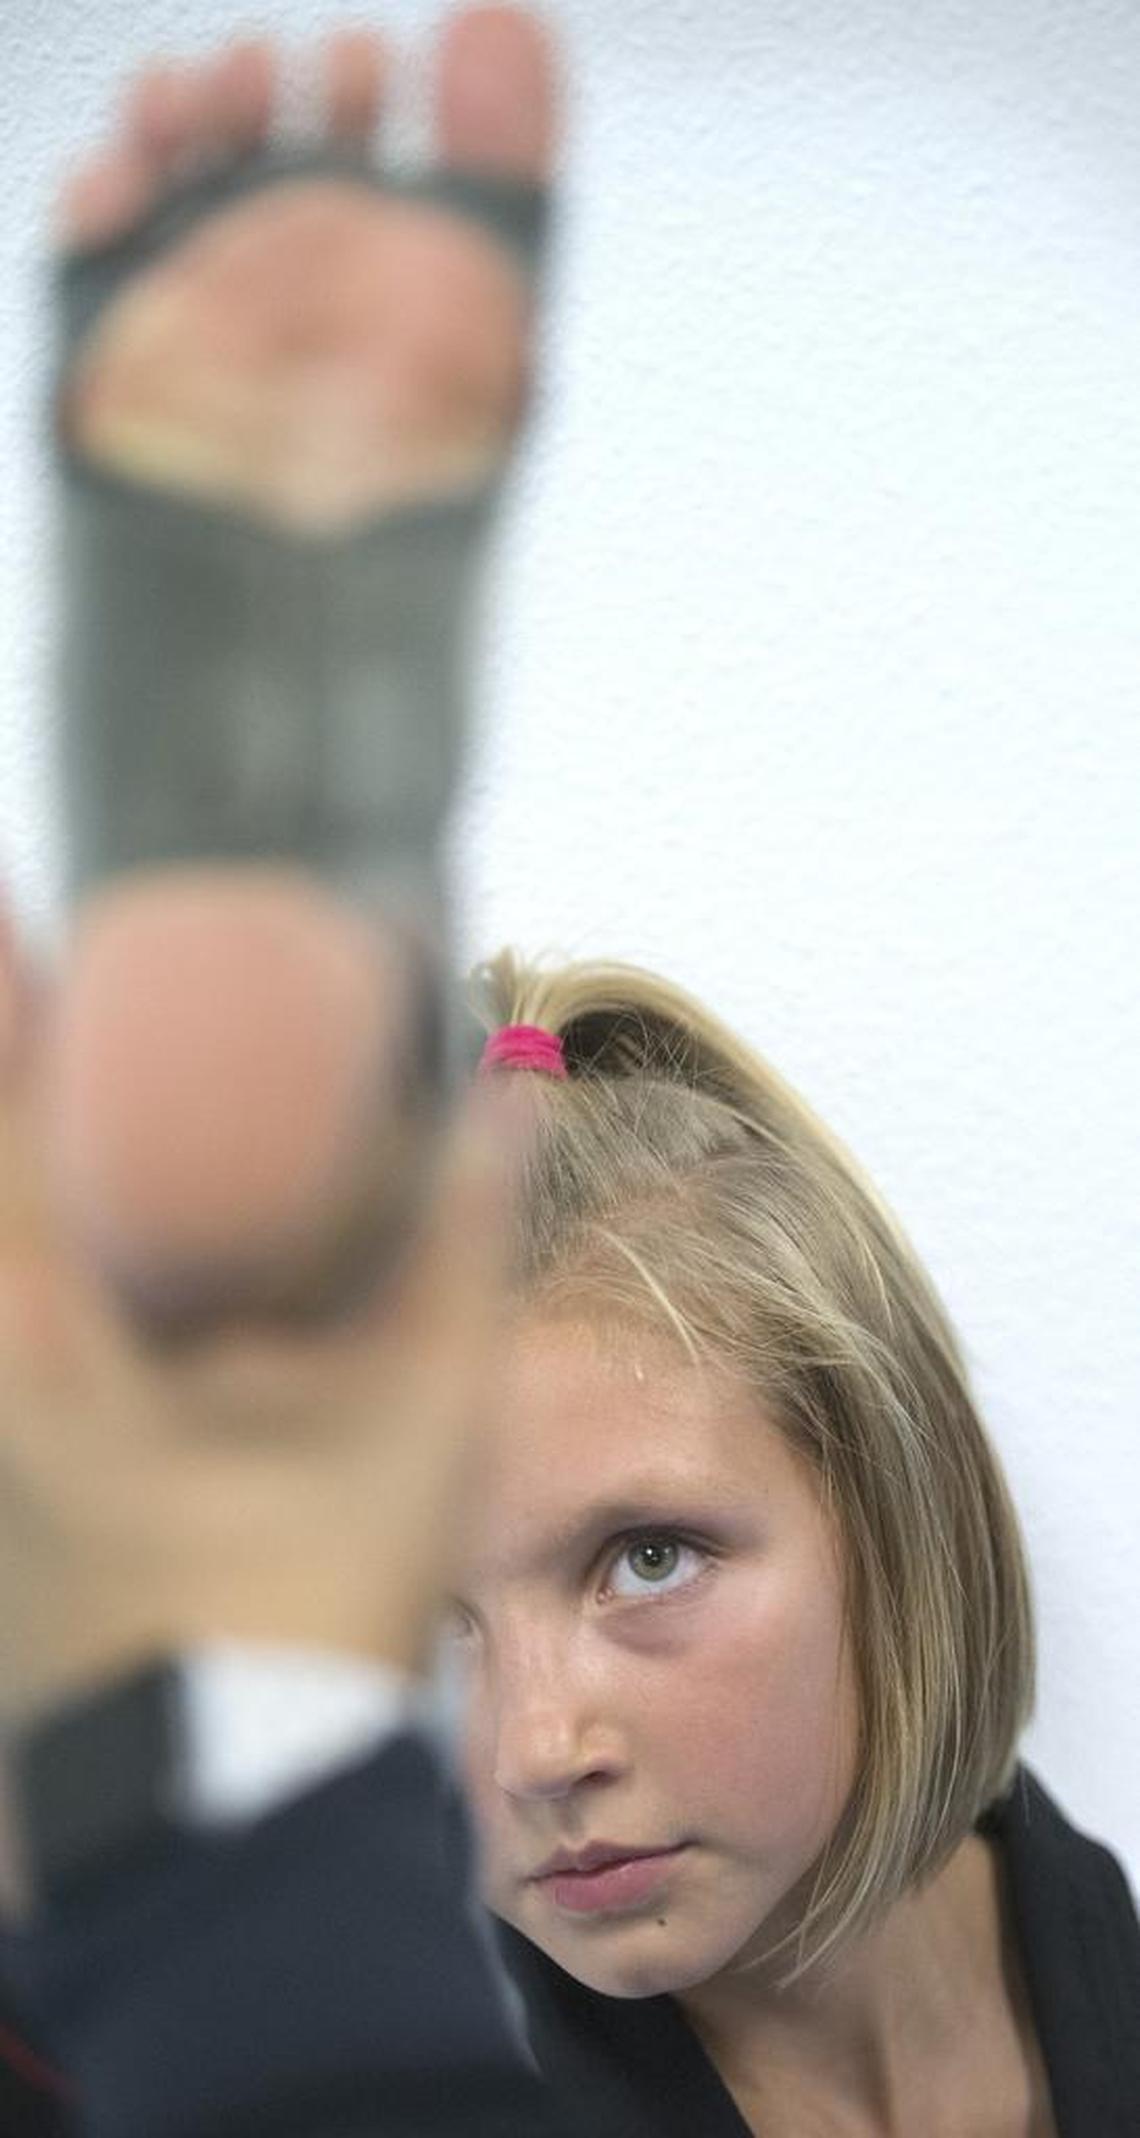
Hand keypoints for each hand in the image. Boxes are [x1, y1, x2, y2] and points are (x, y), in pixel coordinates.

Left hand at [0, 890, 515, 1727]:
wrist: (227, 1806)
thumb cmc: (308, 1618)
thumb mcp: (413, 1424)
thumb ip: (464, 1247)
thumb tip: (511, 1097)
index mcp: (59, 1345)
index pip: (14, 1124)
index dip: (3, 997)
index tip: (7, 900)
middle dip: (6, 1049)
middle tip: (30, 956)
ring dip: (21, 1145)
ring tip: (51, 1054)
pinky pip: (6, 1315)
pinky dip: (29, 1235)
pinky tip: (83, 1221)